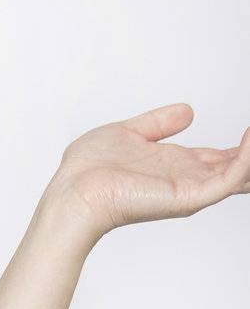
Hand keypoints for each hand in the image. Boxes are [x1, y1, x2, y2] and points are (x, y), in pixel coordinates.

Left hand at [48, 103, 249, 241]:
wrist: (74, 192)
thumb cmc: (89, 171)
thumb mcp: (130, 133)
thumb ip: (160, 123)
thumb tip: (188, 111)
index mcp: (177, 166)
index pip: (223, 158)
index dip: (245, 145)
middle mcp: (187, 179)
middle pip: (238, 167)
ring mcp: (190, 189)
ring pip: (241, 173)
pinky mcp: (188, 197)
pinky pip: (229, 179)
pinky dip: (247, 159)